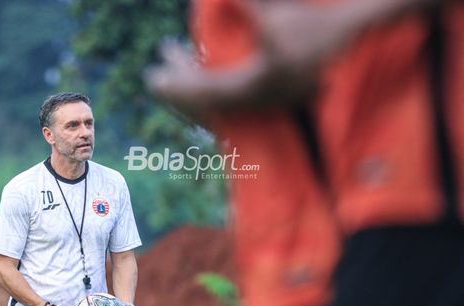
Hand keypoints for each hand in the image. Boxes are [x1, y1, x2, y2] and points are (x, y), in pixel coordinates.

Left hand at [146, 0, 384, 112]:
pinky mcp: (270, 94)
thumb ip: (242, 6)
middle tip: (151, 76)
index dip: (178, 84)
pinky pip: (230, 95)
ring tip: (171, 58)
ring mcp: (265, 100)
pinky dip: (210, 83)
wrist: (350, 36)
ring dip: (193, 82)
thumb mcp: (272, 15)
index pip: (207, 90)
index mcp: (257, 85)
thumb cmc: (312, 25)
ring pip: (219, 97)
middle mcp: (258, 98)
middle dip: (179, 85)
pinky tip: (197, 63)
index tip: (153, 79)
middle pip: (208, 100)